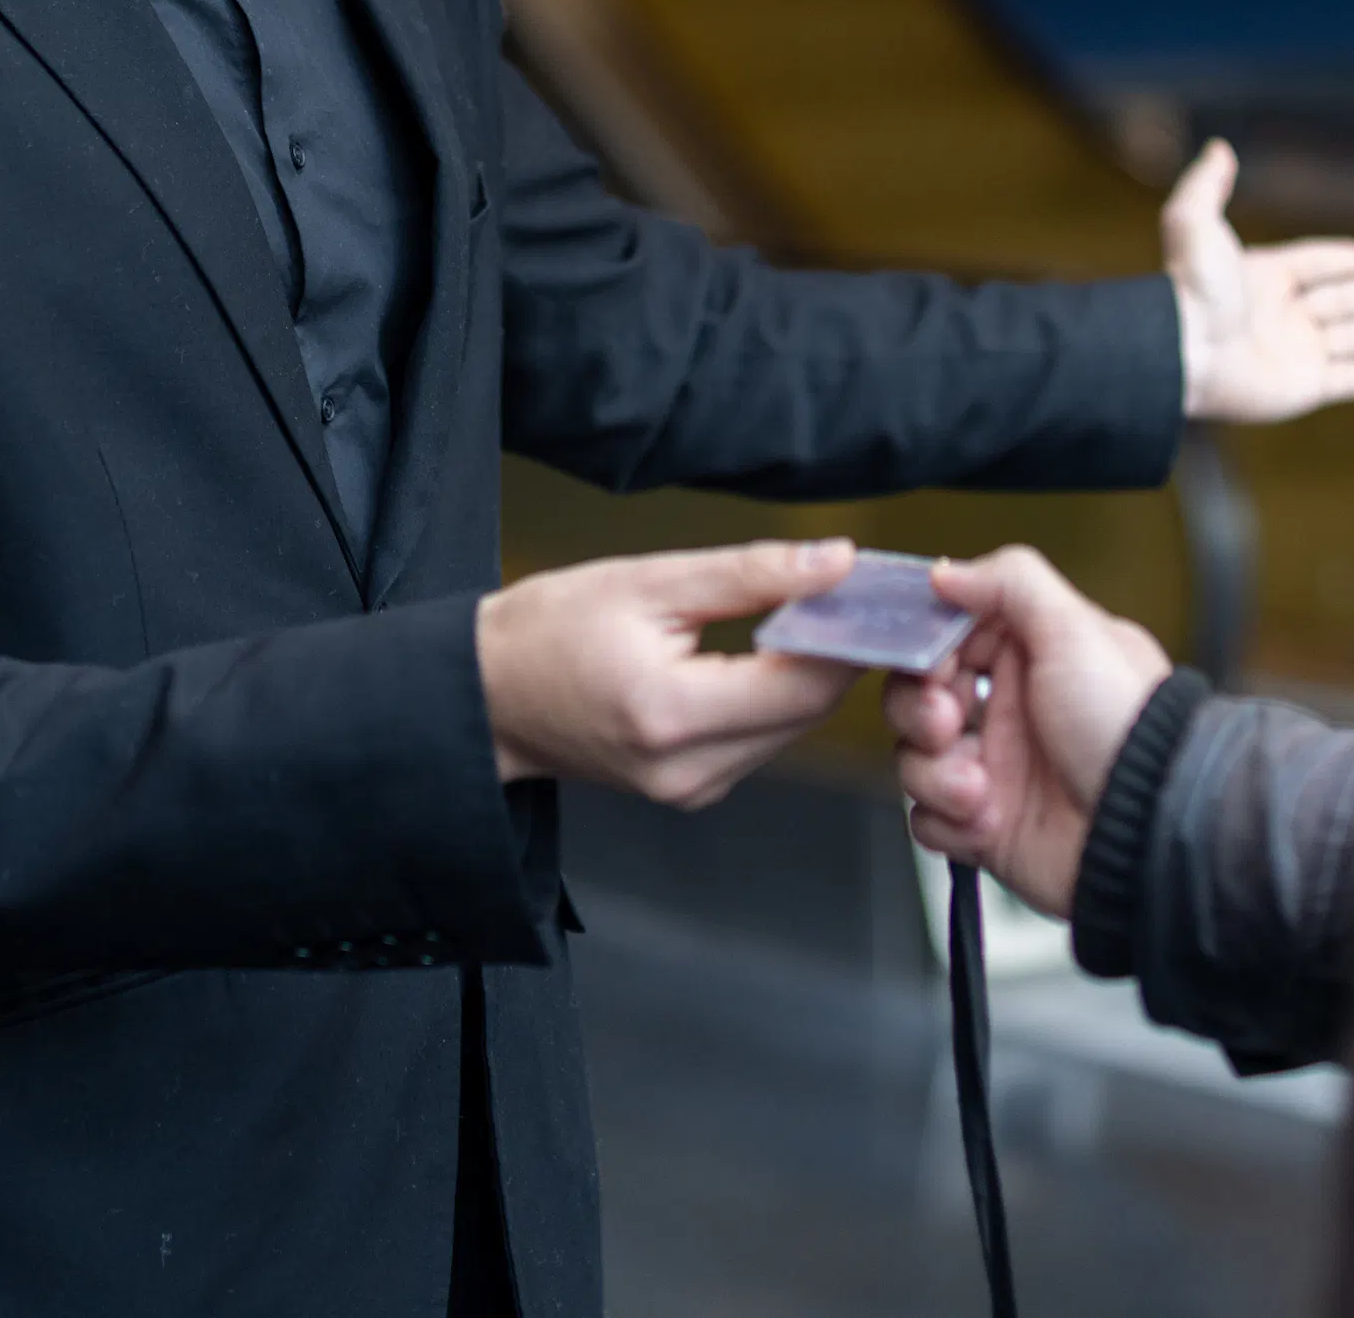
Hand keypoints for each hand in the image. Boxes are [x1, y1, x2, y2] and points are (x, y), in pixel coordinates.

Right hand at [478, 540, 863, 808]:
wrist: (484, 698)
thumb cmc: (549, 631)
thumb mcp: (647, 581)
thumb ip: (750, 573)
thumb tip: (837, 562)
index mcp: (673, 714)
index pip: (806, 684)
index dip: (851, 635)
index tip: (868, 587)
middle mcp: (689, 769)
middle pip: (808, 712)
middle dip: (835, 651)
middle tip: (842, 590)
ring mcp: (691, 790)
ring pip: (791, 730)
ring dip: (806, 675)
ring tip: (801, 615)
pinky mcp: (690, 791)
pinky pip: (761, 742)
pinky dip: (772, 698)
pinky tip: (762, 655)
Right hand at [887, 546, 1172, 919]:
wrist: (1150, 826)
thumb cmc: (1128, 726)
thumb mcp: (1076, 632)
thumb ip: (1011, 583)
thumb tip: (947, 573)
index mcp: (1028, 659)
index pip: (945, 641)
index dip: (926, 651)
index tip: (933, 663)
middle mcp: (1007, 712)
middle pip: (915, 698)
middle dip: (919, 712)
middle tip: (947, 723)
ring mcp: (995, 771)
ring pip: (913, 760)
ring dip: (934, 773)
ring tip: (979, 787)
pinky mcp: (986, 827)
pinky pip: (928, 820)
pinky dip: (947, 821)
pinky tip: (986, 821)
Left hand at [1166, 140, 1353, 422]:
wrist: (1183, 352)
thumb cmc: (1192, 288)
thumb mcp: (1194, 223)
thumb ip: (1206, 186)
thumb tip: (1218, 147)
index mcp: (1261, 278)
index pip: (1313, 265)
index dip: (1342, 261)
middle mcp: (1278, 316)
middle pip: (1339, 302)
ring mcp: (1290, 354)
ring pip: (1348, 339)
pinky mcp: (1300, 390)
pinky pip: (1342, 382)